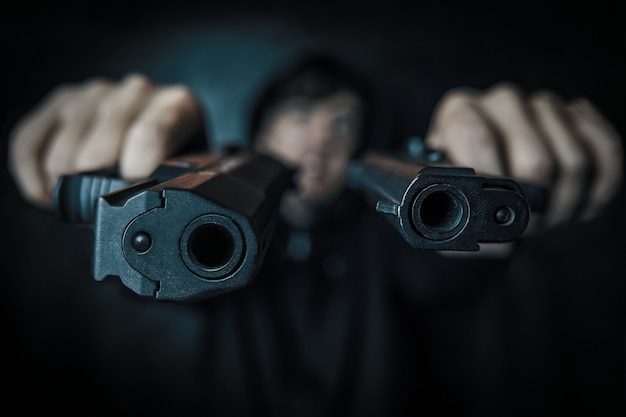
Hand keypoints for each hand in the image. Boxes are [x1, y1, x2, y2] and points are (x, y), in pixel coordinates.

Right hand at [8, 74, 205, 207]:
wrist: (165, 133)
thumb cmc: (178, 157)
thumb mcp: (195, 171)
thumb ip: (186, 182)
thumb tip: (173, 202)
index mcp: (179, 105)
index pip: (150, 136)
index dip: (135, 175)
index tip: (131, 200)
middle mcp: (136, 91)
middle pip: (98, 153)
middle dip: (99, 192)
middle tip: (111, 205)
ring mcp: (97, 91)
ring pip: (64, 155)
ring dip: (67, 188)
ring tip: (86, 199)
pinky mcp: (62, 99)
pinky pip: (29, 142)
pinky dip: (33, 177)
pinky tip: (48, 193)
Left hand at [426, 82, 622, 232]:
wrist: (489, 192)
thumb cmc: (463, 200)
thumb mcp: (444, 207)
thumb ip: (448, 213)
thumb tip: (474, 227)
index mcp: (458, 115)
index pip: (477, 139)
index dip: (493, 186)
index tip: (497, 215)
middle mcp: (500, 101)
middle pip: (535, 159)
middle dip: (535, 209)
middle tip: (526, 229)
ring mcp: (542, 104)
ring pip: (574, 160)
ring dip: (567, 204)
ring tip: (546, 218)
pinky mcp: (579, 114)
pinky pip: (607, 149)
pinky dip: (601, 187)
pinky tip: (581, 203)